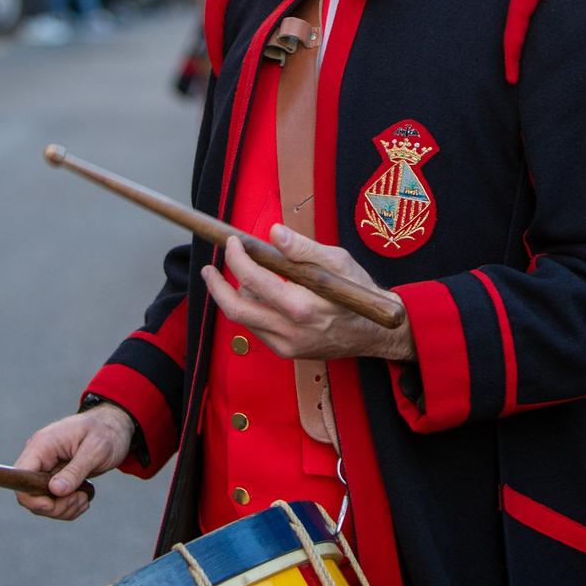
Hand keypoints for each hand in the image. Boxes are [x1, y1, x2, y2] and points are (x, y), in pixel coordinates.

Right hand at [12, 403, 133, 520]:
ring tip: (85, 497)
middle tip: (80, 499)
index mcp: (42, 445)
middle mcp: (39, 457)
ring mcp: (45, 469)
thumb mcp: (96, 449)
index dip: (33, 497)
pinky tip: (83, 497)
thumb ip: (75, 470)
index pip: (21, 477)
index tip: (56, 503)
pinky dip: (67, 507)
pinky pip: (52, 502)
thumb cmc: (106, 432)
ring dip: (64, 508)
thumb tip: (55, 490)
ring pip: (41, 503)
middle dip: (55, 506)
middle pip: (29, 495)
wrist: (114, 427)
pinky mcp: (54, 478)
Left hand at [200, 226, 412, 362]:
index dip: (237, 258)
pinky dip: (252, 309)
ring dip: (236, 295)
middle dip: (216, 286)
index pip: (254, 280)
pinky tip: (260, 294)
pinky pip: (258, 329)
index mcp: (302, 306)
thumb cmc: (359, 292)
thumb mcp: (337, 261)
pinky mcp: (287, 352)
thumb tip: (273, 233)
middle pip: (236, 309)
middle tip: (209, 269)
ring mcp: (287, 345)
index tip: (233, 242)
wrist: (376, 332)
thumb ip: (303, 249)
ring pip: (244, 320)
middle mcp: (290, 330)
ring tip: (241, 274)